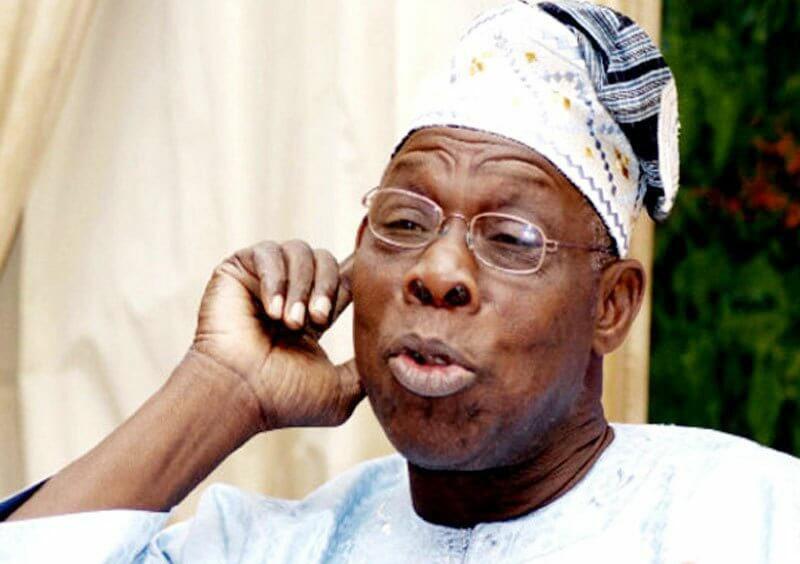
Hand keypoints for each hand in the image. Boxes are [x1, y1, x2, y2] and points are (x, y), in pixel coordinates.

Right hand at [190, 240, 363, 430]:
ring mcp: (264, 279)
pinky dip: (275, 279)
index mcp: (313, 313)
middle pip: (327, 260)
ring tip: (291, 322)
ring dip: (301, 286)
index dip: (358, 270)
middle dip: (327, 288)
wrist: (239, 395)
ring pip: (301, 252)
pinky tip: (272, 310)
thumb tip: (395, 359)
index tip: (375, 270)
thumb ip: (366, 369)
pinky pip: (267, 252)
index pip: (343, 276)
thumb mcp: (340, 389)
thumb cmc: (283, 398)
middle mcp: (290, 292)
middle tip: (316, 320)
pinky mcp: (238, 269)